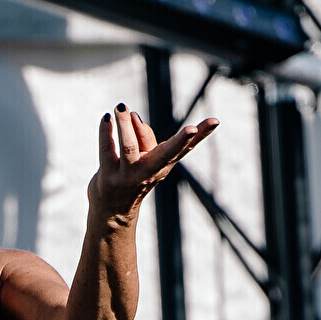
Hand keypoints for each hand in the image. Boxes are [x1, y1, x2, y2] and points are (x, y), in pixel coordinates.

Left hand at [90, 105, 218, 222]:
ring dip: (125, 125)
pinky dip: (105, 132)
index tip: (215, 121)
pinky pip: (106, 151)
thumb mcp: (145, 157)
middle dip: (180, 142)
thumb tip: (132, 117)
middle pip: (166, 154)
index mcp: (164, 164)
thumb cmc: (133, 176)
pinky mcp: (108, 177)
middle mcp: (150, 171)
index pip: (186, 147)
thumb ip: (143, 136)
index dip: (201, 135)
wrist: (112, 212)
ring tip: (121, 107)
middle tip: (191, 129)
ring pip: (129, 148)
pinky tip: (106, 118)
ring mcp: (128, 176)